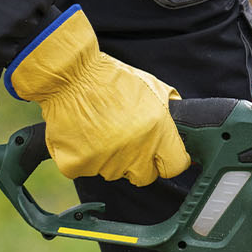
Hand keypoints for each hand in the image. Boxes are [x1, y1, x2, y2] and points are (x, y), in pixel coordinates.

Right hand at [6, 6, 189, 185]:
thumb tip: (183, 127)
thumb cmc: (109, 78)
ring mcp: (106, 161)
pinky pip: (84, 170)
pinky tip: (80, 136)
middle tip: (125, 140)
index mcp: (158, 132)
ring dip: (109, 158)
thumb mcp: (152, 87)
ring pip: (113, 173)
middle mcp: (135, 150)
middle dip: (138, 163)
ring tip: (99, 130)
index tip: (161, 156)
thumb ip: (169, 110)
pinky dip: (80, 158)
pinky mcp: (78, 165)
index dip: (168, 160)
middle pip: (145, 177)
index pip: (175, 167)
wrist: (69, 74)